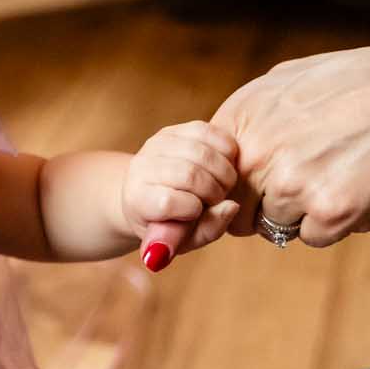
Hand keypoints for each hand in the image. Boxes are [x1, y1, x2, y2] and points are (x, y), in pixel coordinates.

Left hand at [121, 120, 238, 267]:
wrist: (148, 194)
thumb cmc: (169, 222)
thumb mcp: (185, 238)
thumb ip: (209, 229)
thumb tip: (232, 206)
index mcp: (137, 200)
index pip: (168, 202)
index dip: (193, 209)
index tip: (198, 213)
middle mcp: (141, 168)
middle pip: (189, 174)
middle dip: (214, 190)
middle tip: (218, 198)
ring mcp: (155, 145)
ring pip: (200, 151)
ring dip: (223, 170)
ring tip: (222, 183)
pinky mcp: (171, 130)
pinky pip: (206, 130)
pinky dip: (224, 148)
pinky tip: (225, 163)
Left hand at [211, 45, 369, 247]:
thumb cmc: (347, 82)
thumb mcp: (278, 85)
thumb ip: (245, 124)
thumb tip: (222, 157)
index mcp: (239, 123)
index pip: (210, 182)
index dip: (231, 192)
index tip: (249, 191)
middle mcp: (258, 156)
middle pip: (237, 214)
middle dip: (261, 209)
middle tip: (298, 185)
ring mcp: (292, 185)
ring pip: (276, 227)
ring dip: (300, 213)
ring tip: (332, 175)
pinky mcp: (330, 210)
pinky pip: (313, 236)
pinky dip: (332, 221)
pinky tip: (351, 186)